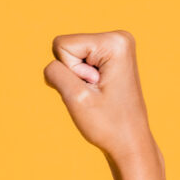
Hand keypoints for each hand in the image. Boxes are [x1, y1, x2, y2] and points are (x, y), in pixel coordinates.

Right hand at [43, 30, 156, 162]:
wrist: (129, 142)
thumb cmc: (107, 124)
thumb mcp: (75, 98)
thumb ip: (56, 73)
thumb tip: (50, 64)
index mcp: (114, 42)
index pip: (63, 45)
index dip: (70, 72)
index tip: (92, 88)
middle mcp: (118, 38)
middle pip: (68, 47)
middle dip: (74, 74)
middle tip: (96, 93)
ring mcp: (117, 46)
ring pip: (72, 56)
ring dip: (78, 79)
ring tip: (98, 94)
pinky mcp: (112, 57)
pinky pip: (80, 62)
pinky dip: (83, 80)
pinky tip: (100, 92)